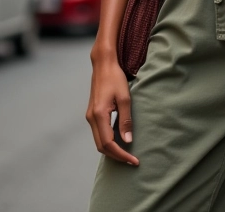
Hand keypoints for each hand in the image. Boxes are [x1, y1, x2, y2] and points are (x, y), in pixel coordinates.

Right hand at [85, 51, 138, 165]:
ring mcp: (90, 116)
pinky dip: (108, 141)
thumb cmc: (115, 78)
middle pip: (101, 147)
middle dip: (116, 156)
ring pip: (99, 141)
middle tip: (132, 160)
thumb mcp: (125, 98)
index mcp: (98, 115)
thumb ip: (125, 120)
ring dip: (112, 150)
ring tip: (127, 153)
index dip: (121, 154)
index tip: (134, 160)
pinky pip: (99, 133)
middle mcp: (91, 118)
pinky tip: (120, 141)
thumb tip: (128, 141)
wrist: (103, 64)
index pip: (108, 144)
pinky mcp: (92, 114)